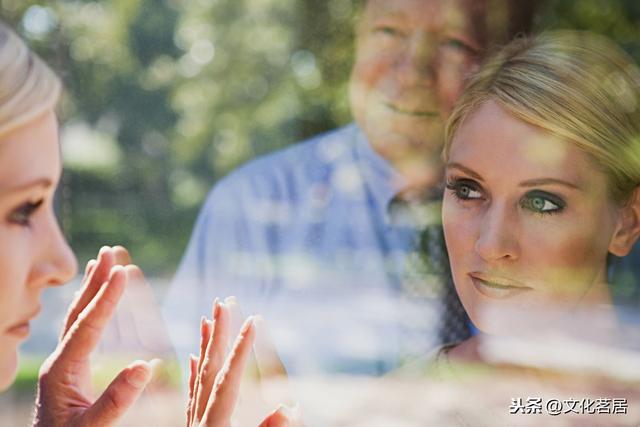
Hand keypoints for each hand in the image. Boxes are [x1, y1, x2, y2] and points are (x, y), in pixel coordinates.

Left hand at [33, 246, 151, 426]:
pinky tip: (95, 304)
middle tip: (108, 252)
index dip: (107, 299)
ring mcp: (63, 364)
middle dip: (94, 283)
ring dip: (90, 290)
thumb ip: (115, 401)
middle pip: (77, 313)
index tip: (121, 272)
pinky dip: (90, 309)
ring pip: (76, 319)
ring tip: (100, 265)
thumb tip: (145, 364)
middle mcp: (60, 362)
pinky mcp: (69, 370)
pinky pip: (80, 330)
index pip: (88, 326)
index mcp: (63, 372)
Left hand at [187, 301, 300, 426]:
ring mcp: (196, 422)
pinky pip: (193, 392)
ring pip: (199, 377)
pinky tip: (194, 357)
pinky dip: (195, 372)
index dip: (241, 349)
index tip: (251, 321)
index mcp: (216, 424)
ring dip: (205, 346)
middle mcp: (201, 419)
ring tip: (208, 319)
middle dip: (217, 334)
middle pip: (210, 369)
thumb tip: (288, 408)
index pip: (230, 378)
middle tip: (221, 304)